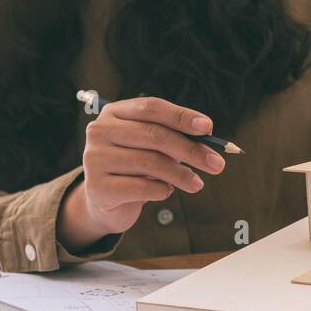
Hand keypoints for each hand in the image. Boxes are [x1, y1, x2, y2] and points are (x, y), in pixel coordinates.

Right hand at [58, 97, 225, 251]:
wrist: (104, 202)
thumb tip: (207, 139)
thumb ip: (174, 138)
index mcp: (114, 113)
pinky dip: (162, 190)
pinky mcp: (97, 187)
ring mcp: (94, 159)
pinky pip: (141, 187)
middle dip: (190, 149)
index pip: (151, 108)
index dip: (181, 116)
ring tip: (196, 183)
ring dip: (180, 174)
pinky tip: (166, 191)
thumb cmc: (133, 168)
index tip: (208, 128)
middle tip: (216, 164)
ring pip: (149, 163)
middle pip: (153, 135)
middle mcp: (99, 131)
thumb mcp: (151, 147)